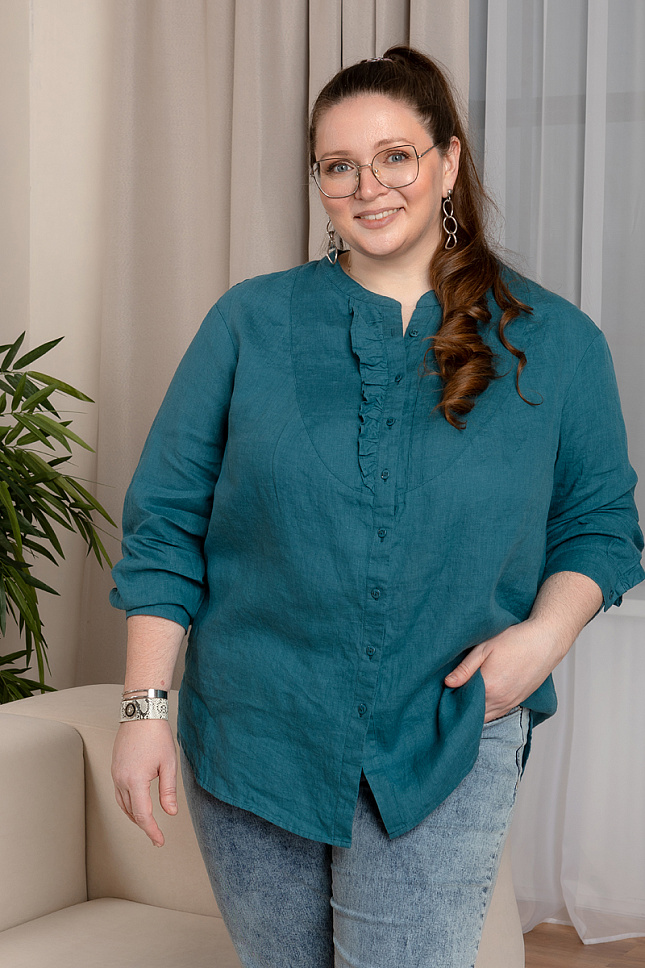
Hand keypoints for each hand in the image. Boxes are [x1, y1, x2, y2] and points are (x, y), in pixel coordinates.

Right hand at [111, 718, 177, 845]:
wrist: (141, 712)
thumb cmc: (156, 735)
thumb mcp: (169, 763)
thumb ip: (168, 791)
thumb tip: (170, 812)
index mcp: (135, 781)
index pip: (142, 815)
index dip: (151, 831)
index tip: (159, 841)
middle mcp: (121, 780)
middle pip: (130, 812)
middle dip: (144, 826)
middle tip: (156, 836)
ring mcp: (115, 773)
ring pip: (122, 804)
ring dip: (134, 816)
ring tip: (147, 823)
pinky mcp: (115, 768)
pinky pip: (119, 793)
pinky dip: (127, 803)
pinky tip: (136, 804)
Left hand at [444, 620, 565, 722]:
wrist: (545, 642)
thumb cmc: (515, 641)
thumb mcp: (484, 648)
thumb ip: (465, 668)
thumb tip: (447, 683)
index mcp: (488, 687)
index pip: (462, 703)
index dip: (451, 699)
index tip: (444, 692)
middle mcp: (499, 700)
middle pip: (473, 714)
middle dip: (462, 708)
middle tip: (451, 696)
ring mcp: (510, 703)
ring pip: (486, 717)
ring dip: (475, 711)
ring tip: (465, 698)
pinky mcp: (518, 702)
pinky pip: (498, 714)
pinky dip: (487, 711)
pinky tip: (482, 700)